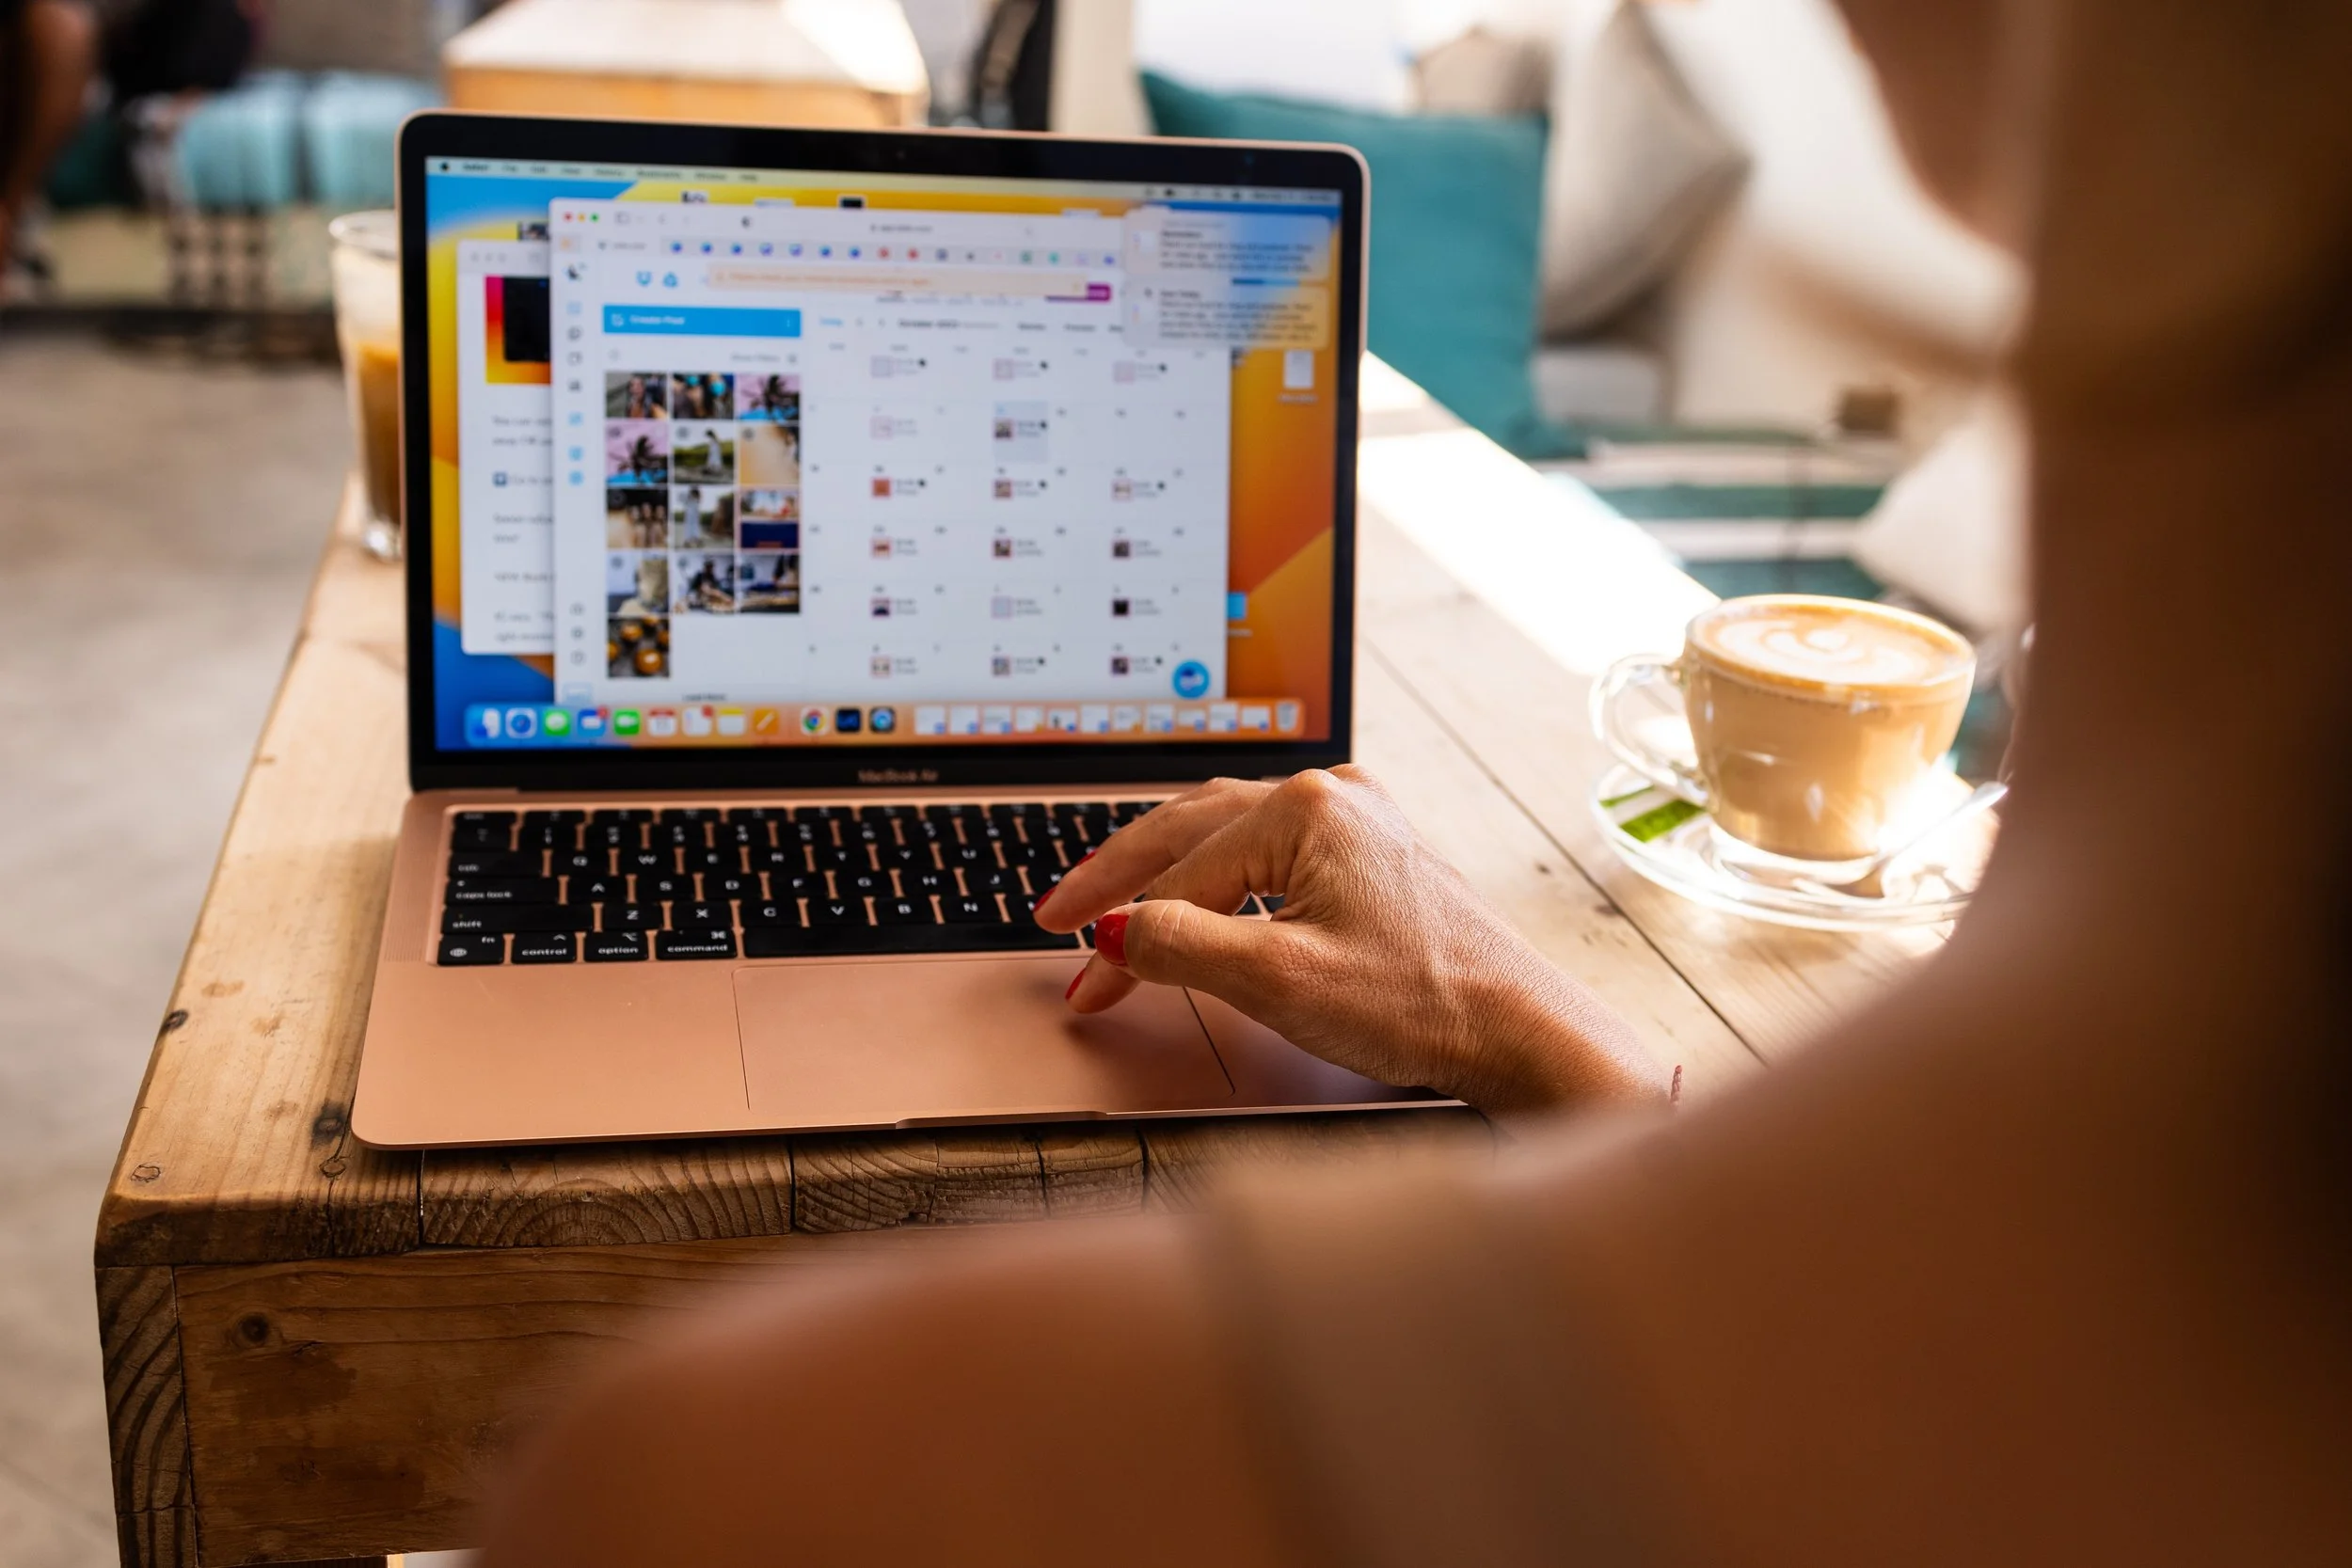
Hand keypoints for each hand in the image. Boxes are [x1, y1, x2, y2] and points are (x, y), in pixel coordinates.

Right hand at [1032, 768, 1666, 1113]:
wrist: (1519, 1031)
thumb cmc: (1419, 1005)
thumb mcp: (1278, 982)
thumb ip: (1183, 947)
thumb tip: (1116, 933)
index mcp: (1305, 808)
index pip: (1176, 870)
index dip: (1116, 928)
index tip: (1072, 971)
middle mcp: (1333, 796)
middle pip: (1191, 827)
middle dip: (1122, 880)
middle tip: (1059, 918)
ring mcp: (1359, 820)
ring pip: (1230, 833)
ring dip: (1167, 873)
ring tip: (1112, 902)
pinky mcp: (1377, 854)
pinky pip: (1272, 850)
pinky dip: (1219, 877)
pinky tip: (1199, 893)